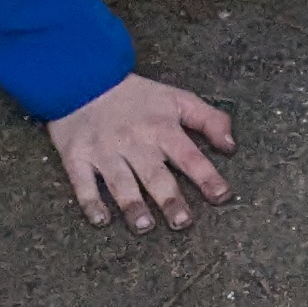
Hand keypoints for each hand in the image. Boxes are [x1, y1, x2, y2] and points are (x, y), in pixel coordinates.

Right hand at [45, 73, 233, 231]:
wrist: (85, 80)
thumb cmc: (137, 95)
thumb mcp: (179, 99)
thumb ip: (209, 120)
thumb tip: (231, 146)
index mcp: (162, 128)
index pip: (190, 157)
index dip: (207, 177)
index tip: (221, 196)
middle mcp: (134, 142)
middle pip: (155, 175)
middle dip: (169, 199)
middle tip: (182, 222)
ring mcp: (104, 151)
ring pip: (120, 183)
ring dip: (132, 205)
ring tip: (145, 226)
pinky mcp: (76, 156)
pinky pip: (82, 183)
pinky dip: (90, 202)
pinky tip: (101, 220)